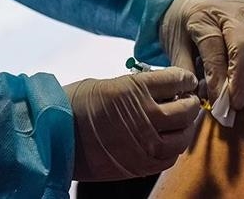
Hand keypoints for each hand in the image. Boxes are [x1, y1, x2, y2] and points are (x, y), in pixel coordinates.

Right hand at [64, 67, 199, 180]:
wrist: (53, 137)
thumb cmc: (76, 105)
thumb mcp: (111, 84)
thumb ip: (140, 87)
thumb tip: (165, 90)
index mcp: (136, 89)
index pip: (178, 80)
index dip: (185, 79)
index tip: (186, 80)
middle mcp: (146, 116)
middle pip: (186, 109)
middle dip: (190, 102)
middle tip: (187, 99)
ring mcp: (145, 143)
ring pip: (183, 137)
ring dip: (185, 128)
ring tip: (180, 122)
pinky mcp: (141, 165)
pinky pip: (169, 158)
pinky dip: (173, 148)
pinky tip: (167, 140)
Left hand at [160, 0, 243, 109]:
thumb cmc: (181, 26)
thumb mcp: (173, 45)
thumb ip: (184, 70)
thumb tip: (193, 99)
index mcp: (200, 18)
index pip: (213, 50)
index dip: (216, 78)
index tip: (218, 103)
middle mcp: (226, 10)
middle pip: (240, 40)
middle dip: (242, 73)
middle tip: (240, 101)